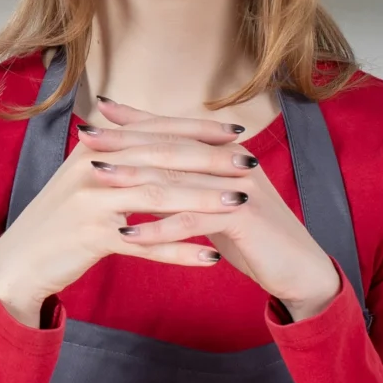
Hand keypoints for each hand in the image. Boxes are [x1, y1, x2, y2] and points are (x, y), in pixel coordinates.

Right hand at [0, 107, 230, 326]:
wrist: (18, 261)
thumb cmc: (60, 221)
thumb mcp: (85, 179)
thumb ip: (120, 154)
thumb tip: (156, 133)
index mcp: (97, 148)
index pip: (156, 131)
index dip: (197, 130)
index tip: (236, 131)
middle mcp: (93, 166)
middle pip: (163, 158)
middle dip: (210, 160)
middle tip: (249, 163)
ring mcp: (91, 201)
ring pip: (158, 196)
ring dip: (203, 200)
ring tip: (241, 204)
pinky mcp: (91, 237)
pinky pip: (145, 242)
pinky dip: (179, 250)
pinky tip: (210, 256)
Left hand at [83, 98, 346, 321]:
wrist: (298, 267)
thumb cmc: (251, 235)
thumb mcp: (214, 202)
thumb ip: (185, 182)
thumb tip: (144, 167)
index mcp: (224, 150)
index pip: (172, 129)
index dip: (134, 122)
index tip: (94, 116)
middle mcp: (233, 159)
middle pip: (170, 146)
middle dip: (125, 141)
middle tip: (85, 138)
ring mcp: (240, 185)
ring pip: (178, 179)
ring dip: (134, 179)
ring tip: (96, 179)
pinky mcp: (244, 217)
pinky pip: (192, 220)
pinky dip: (159, 228)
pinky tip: (128, 236)